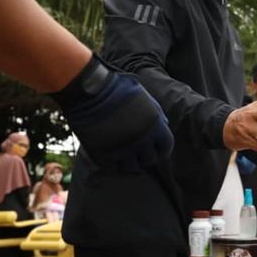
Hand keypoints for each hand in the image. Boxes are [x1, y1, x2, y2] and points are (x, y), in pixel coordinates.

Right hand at [51, 55, 173, 171]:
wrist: (90, 92)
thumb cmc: (118, 89)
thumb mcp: (144, 97)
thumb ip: (156, 113)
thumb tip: (164, 125)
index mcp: (154, 126)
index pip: (166, 147)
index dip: (162, 149)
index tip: (157, 149)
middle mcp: (142, 141)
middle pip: (150, 159)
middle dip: (146, 155)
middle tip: (139, 150)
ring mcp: (123, 150)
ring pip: (132, 167)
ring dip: (130, 161)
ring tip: (125, 154)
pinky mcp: (104, 155)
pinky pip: (113, 167)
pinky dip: (113, 163)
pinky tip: (111, 154)